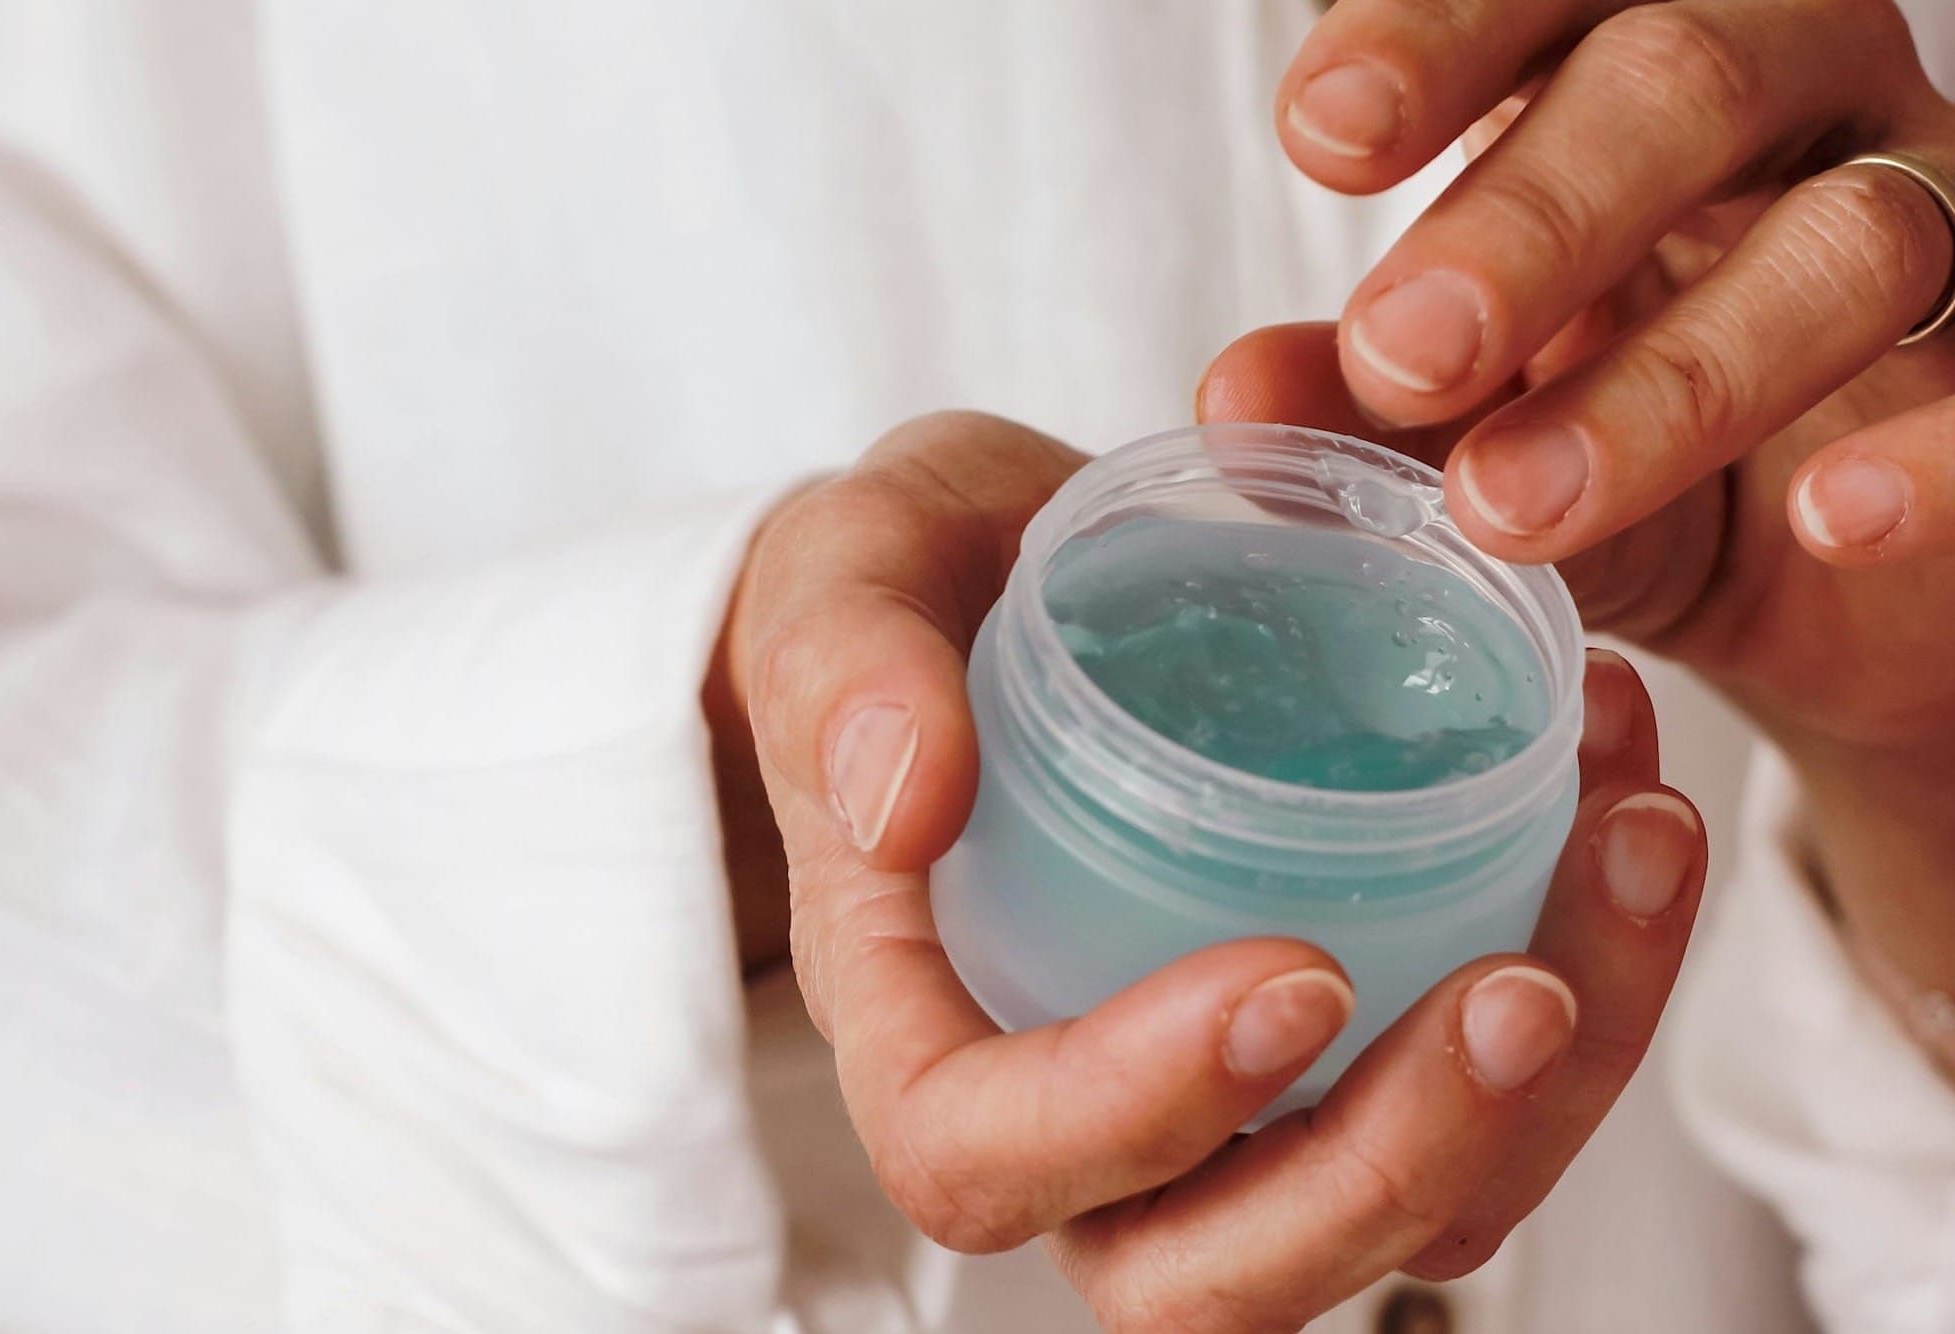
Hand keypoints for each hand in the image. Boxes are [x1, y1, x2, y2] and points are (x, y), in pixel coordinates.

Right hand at [722, 410, 1705, 1327]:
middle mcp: (1072, 1105)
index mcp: (920, 1015)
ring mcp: (1219, 1091)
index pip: (986, 1156)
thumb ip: (846, 671)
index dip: (1138, 1116)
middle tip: (1523, 987)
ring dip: (1544, 1090)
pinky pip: (1475, 1098)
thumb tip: (907, 795)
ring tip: (1629, 843)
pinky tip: (1625, 801)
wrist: (1008, 572)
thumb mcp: (842, 579)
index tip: (1295, 971)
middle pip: (1210, 1274)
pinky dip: (1596, 981)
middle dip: (1385, 1171)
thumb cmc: (903, 593)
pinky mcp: (1338, 1031)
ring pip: (1385, 1216)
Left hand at [1210, 0, 1954, 1000]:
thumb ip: (1366, 410)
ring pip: (1851, 234)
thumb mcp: (1482, 425)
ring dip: (1677, 376)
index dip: (1441, 34)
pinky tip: (1830, 518)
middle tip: (1400, 353)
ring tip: (1510, 502)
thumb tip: (1230, 398)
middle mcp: (1795, 96)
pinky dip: (1939, 454)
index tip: (1321, 131)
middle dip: (1529, 216)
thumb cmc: (1630, 450)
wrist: (1831, 581)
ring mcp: (1933, 210)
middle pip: (1686, 77)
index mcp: (1628, 66)